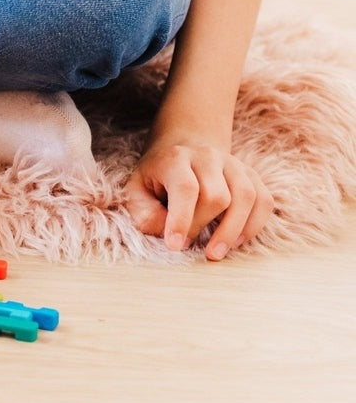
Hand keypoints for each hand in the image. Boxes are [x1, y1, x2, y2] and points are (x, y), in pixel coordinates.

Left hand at [122, 136, 273, 260]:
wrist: (183, 150)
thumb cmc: (157, 177)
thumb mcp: (137, 190)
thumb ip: (145, 212)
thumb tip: (167, 233)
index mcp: (176, 158)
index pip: (186, 188)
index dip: (182, 219)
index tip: (174, 245)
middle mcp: (208, 156)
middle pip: (217, 196)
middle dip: (202, 226)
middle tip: (188, 244)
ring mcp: (233, 164)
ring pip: (245, 196)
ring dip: (232, 230)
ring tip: (215, 252)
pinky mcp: (251, 175)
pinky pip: (264, 201)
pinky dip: (254, 225)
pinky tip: (236, 241)